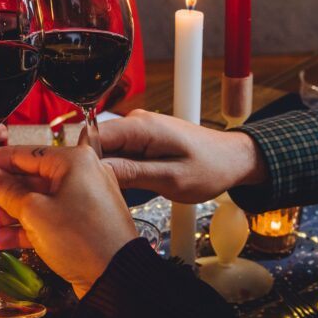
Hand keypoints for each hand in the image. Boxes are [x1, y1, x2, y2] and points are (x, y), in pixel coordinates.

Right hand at [0, 146, 135, 295]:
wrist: (116, 279)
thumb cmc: (84, 240)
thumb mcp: (36, 212)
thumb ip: (5, 190)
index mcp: (71, 161)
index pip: (20, 155)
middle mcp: (77, 177)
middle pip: (22, 181)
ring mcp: (77, 203)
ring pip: (29, 203)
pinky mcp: (76, 227)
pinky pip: (41, 222)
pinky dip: (18, 230)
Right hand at [98, 110, 265, 202]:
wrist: (233, 159)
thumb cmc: (210, 169)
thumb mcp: (171, 179)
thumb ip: (132, 173)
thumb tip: (96, 171)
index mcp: (141, 127)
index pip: (91, 137)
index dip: (84, 162)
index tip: (88, 186)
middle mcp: (135, 122)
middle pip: (95, 144)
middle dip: (95, 170)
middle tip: (107, 196)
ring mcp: (137, 129)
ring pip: (105, 151)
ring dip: (108, 172)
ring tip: (124, 194)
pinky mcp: (141, 138)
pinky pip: (117, 153)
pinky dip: (119, 170)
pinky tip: (131, 187)